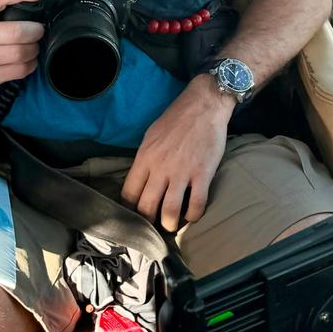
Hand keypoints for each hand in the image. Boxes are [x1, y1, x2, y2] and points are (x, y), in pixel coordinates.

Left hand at [121, 74, 234, 230]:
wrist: (203, 105)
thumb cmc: (176, 119)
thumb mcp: (151, 136)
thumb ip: (146, 159)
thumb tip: (141, 179)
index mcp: (145, 157)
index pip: (129, 192)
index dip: (129, 209)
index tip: (134, 215)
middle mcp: (160, 168)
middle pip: (147, 207)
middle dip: (148, 222)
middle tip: (153, 226)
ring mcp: (182, 172)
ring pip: (170, 211)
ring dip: (170, 224)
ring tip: (172, 225)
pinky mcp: (202, 174)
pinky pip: (196, 205)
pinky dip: (193, 216)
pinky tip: (192, 215)